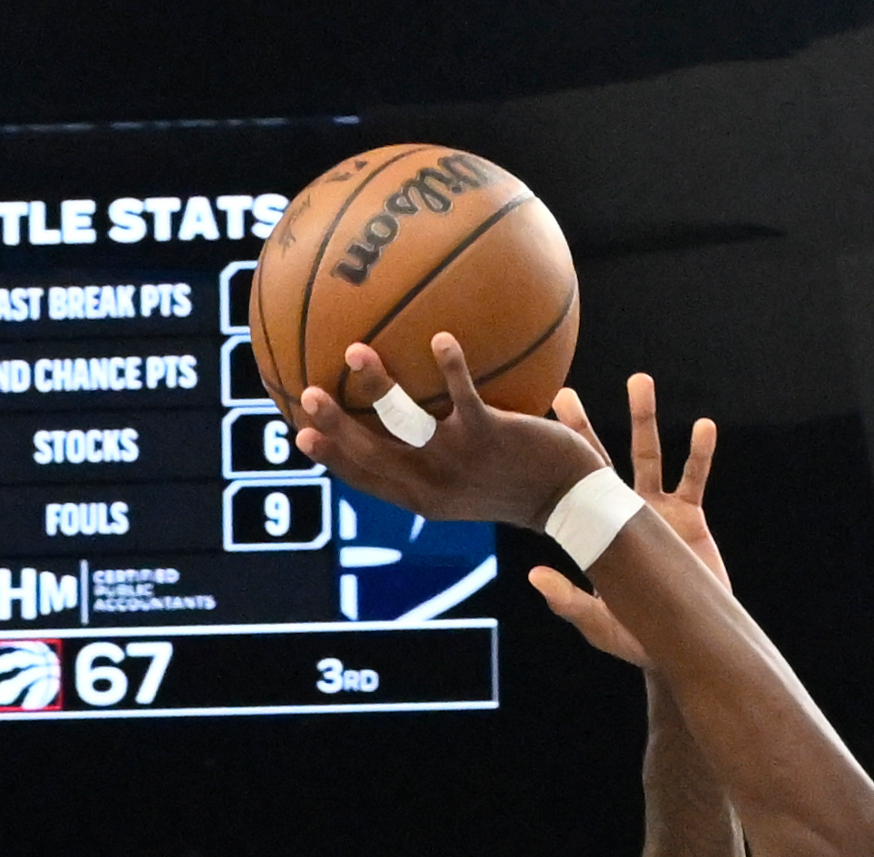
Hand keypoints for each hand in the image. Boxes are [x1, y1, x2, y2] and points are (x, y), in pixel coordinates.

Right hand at [292, 332, 603, 530]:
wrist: (571, 502)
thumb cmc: (525, 483)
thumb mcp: (478, 476)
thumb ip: (450, 447)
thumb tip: (432, 408)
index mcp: (424, 497)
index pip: (368, 479)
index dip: (334, 458)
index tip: (302, 435)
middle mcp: (433, 485)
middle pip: (372, 454)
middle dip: (336, 425)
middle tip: (306, 394)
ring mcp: (458, 461)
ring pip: (405, 425)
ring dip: (377, 388)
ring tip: (356, 351)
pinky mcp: (488, 436)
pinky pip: (463, 395)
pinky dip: (451, 366)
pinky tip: (442, 337)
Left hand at [529, 373, 723, 664]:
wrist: (684, 645)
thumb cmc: (636, 640)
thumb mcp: (600, 622)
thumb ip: (570, 601)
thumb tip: (534, 577)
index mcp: (595, 535)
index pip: (566, 492)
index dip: (551, 465)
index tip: (532, 436)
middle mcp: (622, 515)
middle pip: (599, 462)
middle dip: (582, 428)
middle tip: (562, 393)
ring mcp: (656, 513)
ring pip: (648, 456)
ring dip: (643, 418)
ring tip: (639, 381)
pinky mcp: (690, 519)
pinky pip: (694, 478)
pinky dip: (699, 452)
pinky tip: (702, 425)